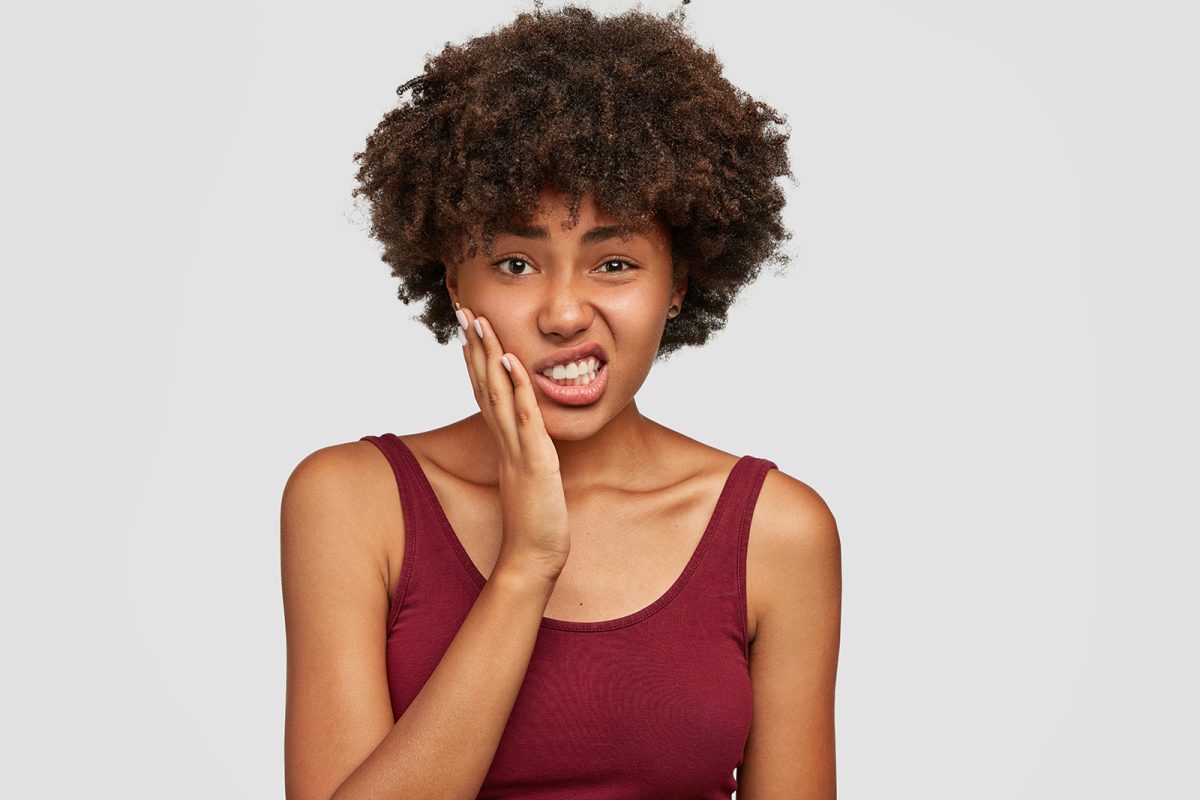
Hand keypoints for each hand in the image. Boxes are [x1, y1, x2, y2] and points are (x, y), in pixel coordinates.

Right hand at [456, 305, 569, 581]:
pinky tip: (513, 361)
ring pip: (497, 394)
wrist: (533, 558)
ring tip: (481, 323)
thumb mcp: (528, 479)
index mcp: (504, 444)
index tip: (470, 330)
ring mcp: (516, 449)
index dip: (476, 360)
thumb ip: (524, 456)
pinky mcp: (534, 461)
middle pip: (484, 385)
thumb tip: (525, 442)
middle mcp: (504, 442)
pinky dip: (518, 388)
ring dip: (489, 357)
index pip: (485, 393)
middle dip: (475, 346)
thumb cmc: (535, 523)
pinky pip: (524, 418)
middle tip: (465, 312)